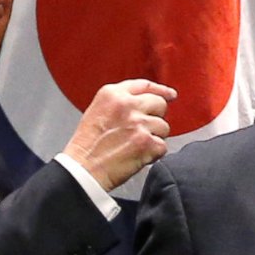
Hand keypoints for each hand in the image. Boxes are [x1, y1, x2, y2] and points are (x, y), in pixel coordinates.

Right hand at [62, 79, 176, 190]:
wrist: (83, 169)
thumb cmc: (86, 146)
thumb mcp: (97, 111)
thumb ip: (120, 103)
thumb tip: (145, 103)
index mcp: (112, 94)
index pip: (145, 85)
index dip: (161, 90)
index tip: (171, 95)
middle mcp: (127, 105)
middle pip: (159, 104)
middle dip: (155, 118)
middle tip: (144, 131)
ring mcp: (138, 123)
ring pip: (164, 127)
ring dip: (155, 138)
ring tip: (136, 146)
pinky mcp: (146, 142)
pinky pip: (162, 146)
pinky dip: (154, 154)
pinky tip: (139, 157)